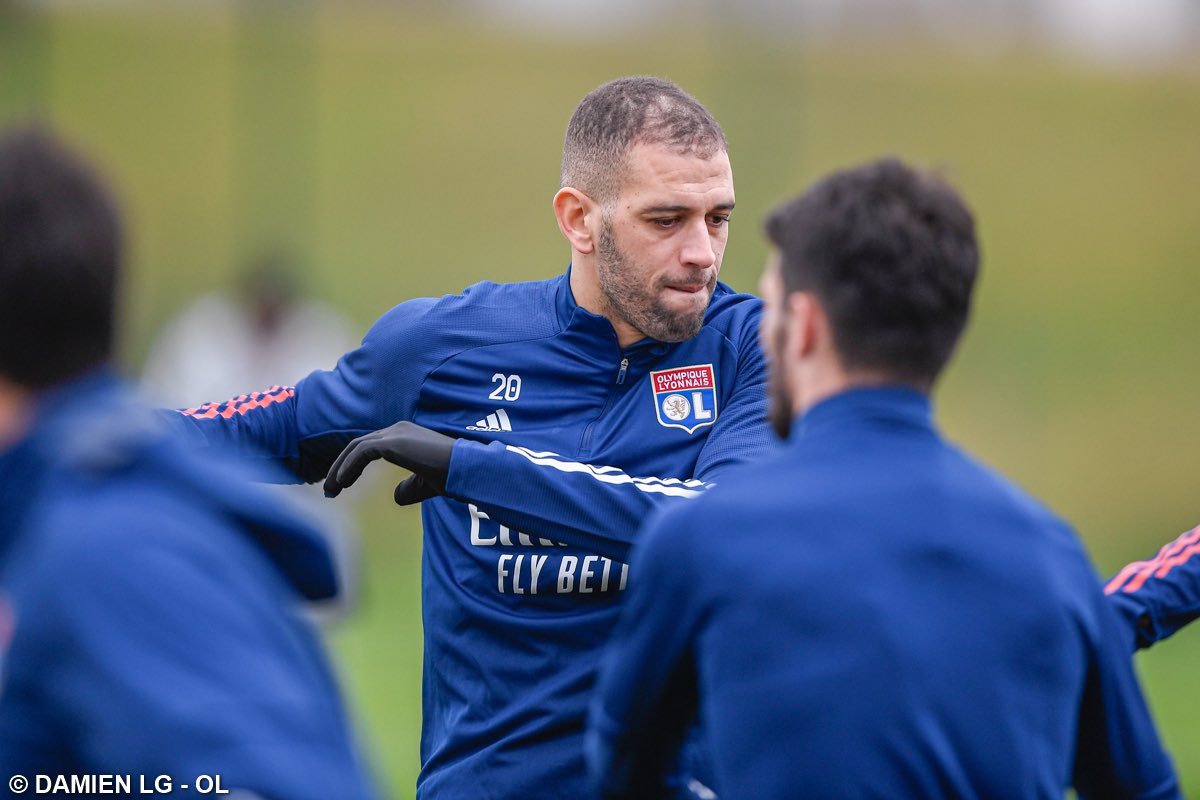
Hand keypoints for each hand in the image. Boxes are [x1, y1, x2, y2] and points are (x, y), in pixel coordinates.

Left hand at [323, 421, 455, 504]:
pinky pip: (361, 453)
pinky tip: (342, 483)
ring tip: (330, 490)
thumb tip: (395, 496)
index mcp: (405, 436)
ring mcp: (394, 433)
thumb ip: (410, 488)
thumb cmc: (451, 476)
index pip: (369, 448)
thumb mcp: (426, 485)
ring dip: (339, 469)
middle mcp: (397, 429)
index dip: (351, 466)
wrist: (465, 470)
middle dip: (340, 467)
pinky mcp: (392, 442)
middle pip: (358, 446)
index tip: (341, 486)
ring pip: (355, 448)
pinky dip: (348, 467)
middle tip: (329, 490)